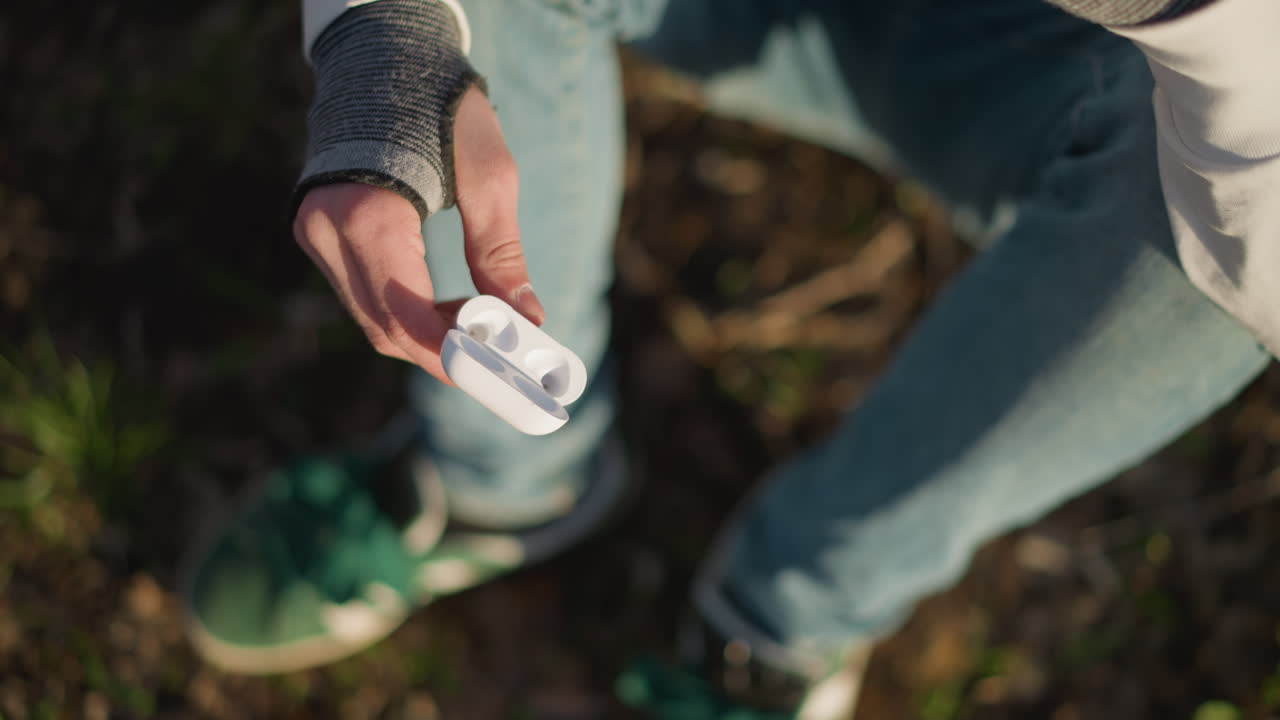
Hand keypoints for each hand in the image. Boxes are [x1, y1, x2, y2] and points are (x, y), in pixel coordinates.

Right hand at [293, 87, 544, 383]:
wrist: (386, 60)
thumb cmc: (444, 109)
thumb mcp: (489, 177)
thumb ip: (501, 254)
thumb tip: (526, 321)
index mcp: (367, 212)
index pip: (405, 313)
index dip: (452, 354)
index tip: (499, 374)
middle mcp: (327, 230)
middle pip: (385, 328)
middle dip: (444, 355)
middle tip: (501, 367)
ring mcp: (314, 236)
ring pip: (371, 319)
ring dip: (427, 337)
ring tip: (483, 333)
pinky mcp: (318, 237)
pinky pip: (362, 296)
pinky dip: (406, 314)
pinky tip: (449, 309)